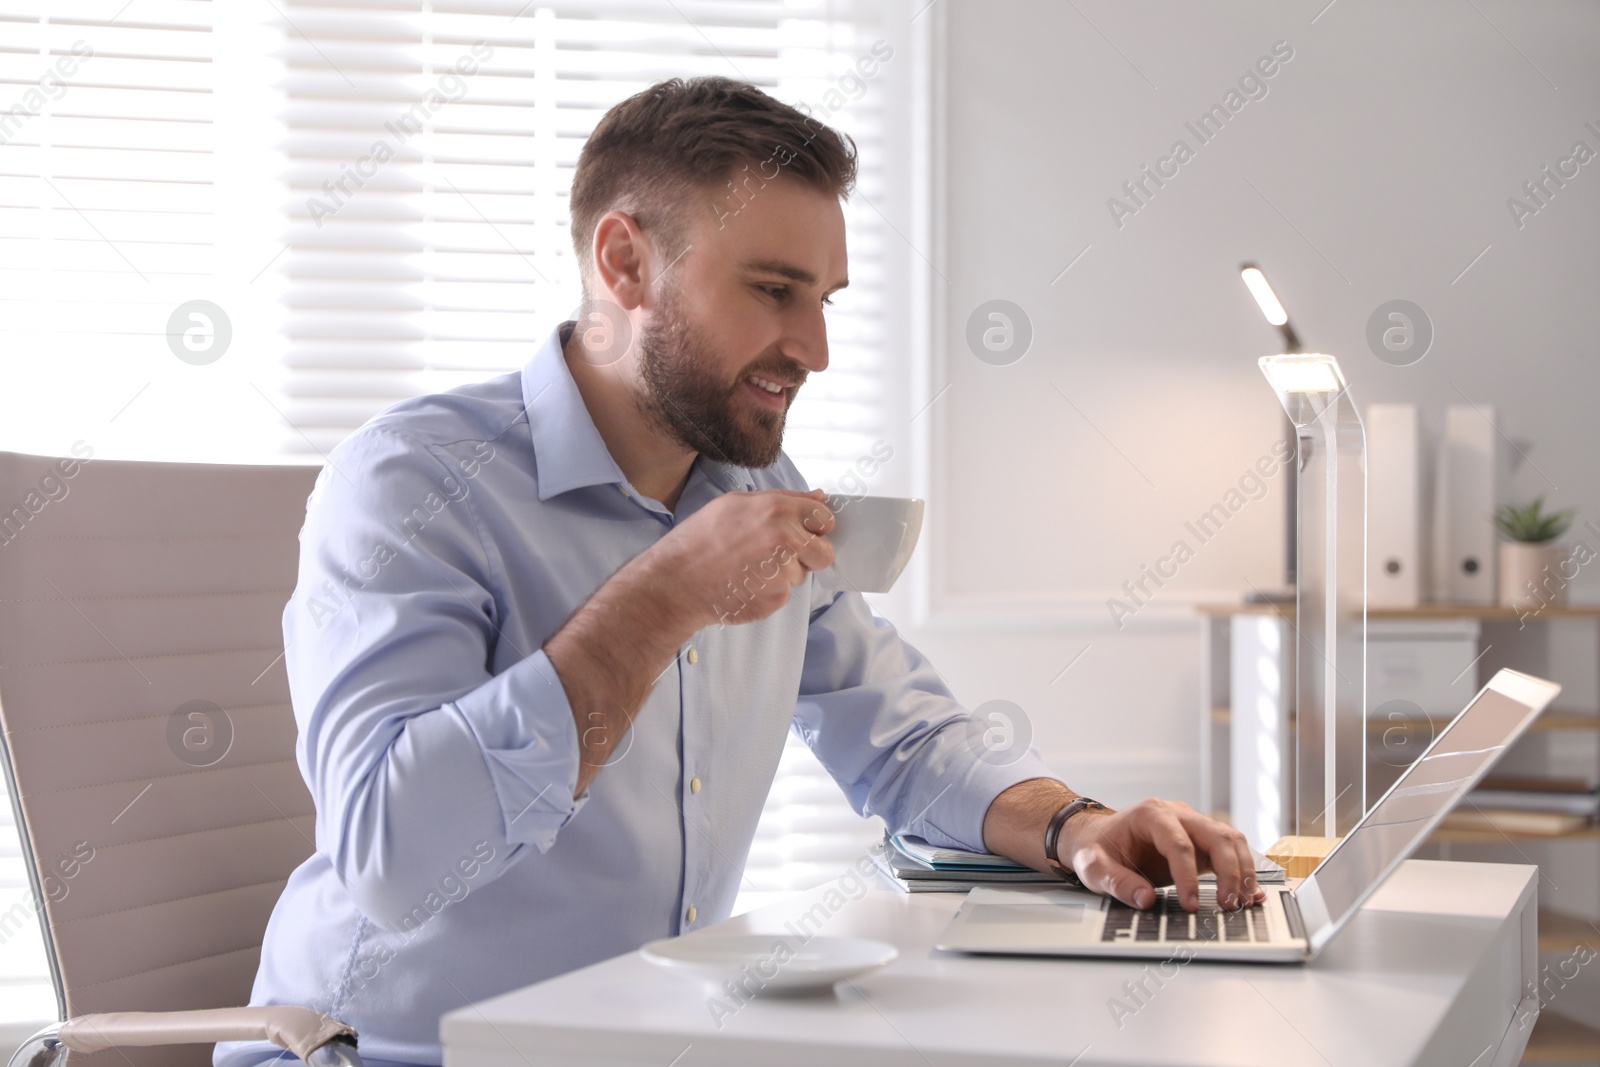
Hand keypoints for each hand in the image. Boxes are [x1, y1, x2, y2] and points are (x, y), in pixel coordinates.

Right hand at [645, 488, 834, 628]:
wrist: (677, 582)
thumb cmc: (700, 539)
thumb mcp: (737, 503)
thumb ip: (784, 499)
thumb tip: (819, 497)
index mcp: (777, 510)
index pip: (825, 518)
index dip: (816, 527)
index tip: (805, 532)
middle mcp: (785, 540)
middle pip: (824, 553)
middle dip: (810, 556)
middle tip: (779, 555)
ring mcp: (783, 573)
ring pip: (801, 575)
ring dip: (783, 574)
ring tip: (749, 568)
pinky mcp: (776, 599)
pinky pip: (784, 594)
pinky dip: (769, 591)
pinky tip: (745, 584)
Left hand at [1057, 798, 1263, 911]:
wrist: (1097, 837)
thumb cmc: (1096, 848)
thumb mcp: (1093, 866)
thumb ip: (1117, 882)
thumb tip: (1145, 899)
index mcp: (1151, 814)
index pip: (1179, 844)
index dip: (1188, 876)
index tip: (1190, 904)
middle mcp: (1177, 814)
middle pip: (1216, 836)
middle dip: (1228, 871)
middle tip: (1228, 904)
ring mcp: (1193, 826)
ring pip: (1230, 840)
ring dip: (1241, 871)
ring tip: (1240, 902)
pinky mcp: (1201, 842)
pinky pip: (1230, 852)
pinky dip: (1244, 871)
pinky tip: (1251, 894)